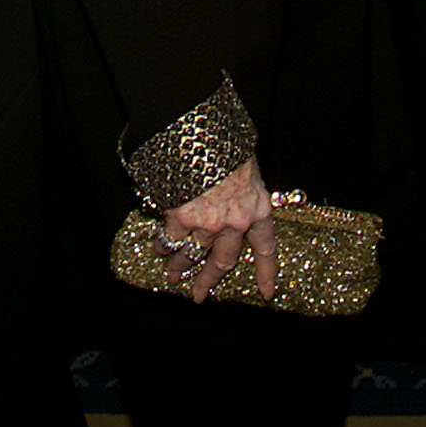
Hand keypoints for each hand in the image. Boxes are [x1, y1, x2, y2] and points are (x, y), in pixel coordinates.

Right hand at [163, 155, 276, 302]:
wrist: (204, 132)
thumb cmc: (228, 142)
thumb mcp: (248, 166)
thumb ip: (244, 188)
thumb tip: (236, 193)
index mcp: (258, 208)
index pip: (266, 247)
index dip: (266, 272)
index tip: (266, 293)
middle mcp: (236, 223)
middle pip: (224, 262)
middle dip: (210, 280)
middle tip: (200, 295)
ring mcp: (208, 224)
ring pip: (193, 255)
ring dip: (181, 267)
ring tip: (173, 276)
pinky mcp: (181, 219)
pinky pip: (170, 241)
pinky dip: (163, 246)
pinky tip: (159, 249)